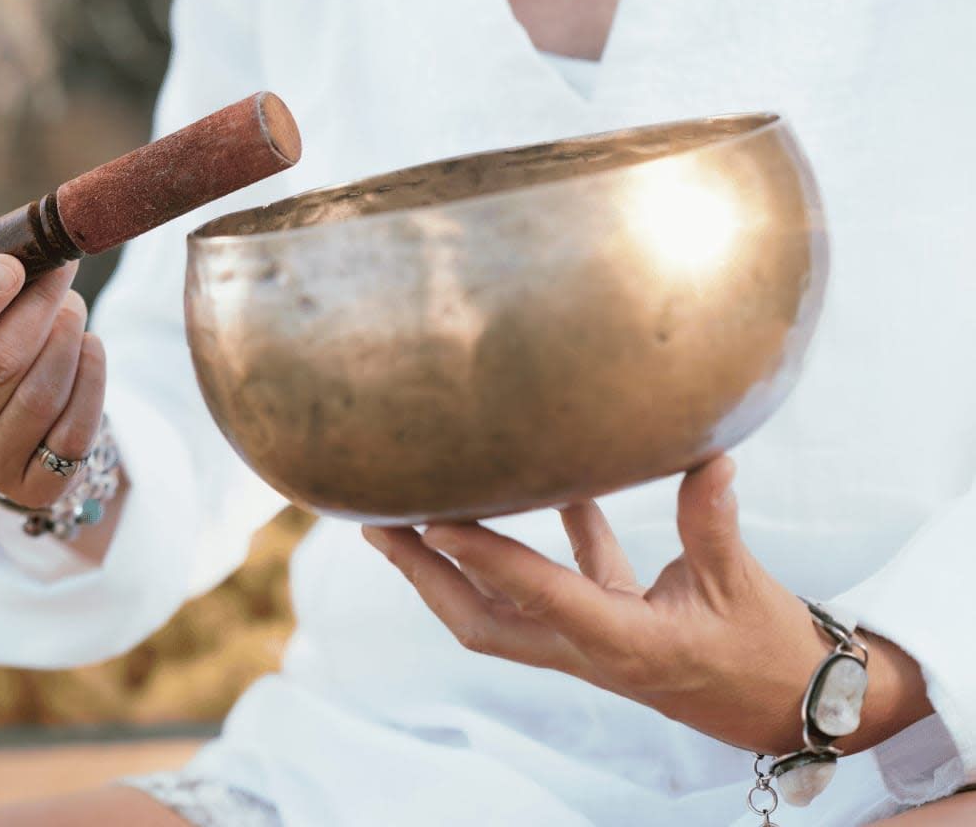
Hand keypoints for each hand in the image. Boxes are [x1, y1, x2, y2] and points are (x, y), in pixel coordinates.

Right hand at [0, 198, 105, 508]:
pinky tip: (90, 346)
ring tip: (72, 307)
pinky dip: (91, 378)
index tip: (8, 265)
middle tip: (62, 270)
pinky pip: (75, 429)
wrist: (11, 426)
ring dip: (66, 338)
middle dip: (37, 308)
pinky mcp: (37, 486)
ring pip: (41, 394)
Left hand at [364, 456, 931, 754]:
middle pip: (479, 620)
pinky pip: (554, 584)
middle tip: (375, 524)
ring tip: (406, 515)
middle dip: (423, 576)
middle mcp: (588, 648)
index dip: (484, 558)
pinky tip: (545, 483)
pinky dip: (537, 543)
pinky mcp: (603, 629)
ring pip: (500, 608)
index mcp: (622, 643)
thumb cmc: (768, 652)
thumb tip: (706, 455)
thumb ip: (712, 521)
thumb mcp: (740, 586)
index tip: (431, 521)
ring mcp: (586, 643)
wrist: (789, 709)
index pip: (539, 597)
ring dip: (454, 565)